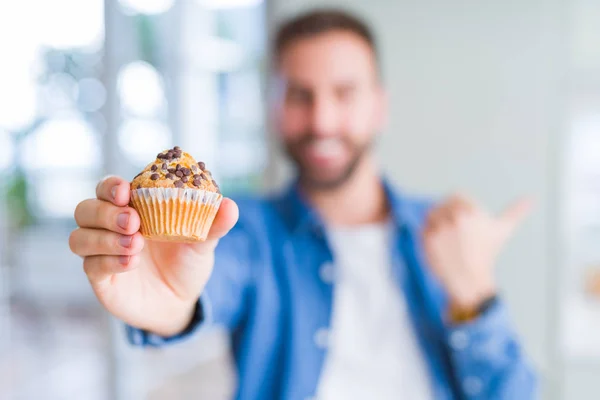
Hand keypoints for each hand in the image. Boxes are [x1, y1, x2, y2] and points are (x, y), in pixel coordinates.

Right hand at [69, 176, 238, 336]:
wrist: (182, 302)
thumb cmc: (187, 263)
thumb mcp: (203, 243)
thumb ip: (213, 224)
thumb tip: (230, 205)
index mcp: (132, 208)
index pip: (108, 188)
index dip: (111, 186)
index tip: (126, 190)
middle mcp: (110, 227)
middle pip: (85, 209)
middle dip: (106, 212)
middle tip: (134, 221)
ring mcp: (101, 253)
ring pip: (80, 238)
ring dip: (104, 238)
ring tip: (136, 244)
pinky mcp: (101, 279)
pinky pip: (91, 266)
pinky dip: (109, 262)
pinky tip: (132, 263)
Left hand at [423, 194, 531, 314]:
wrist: (470, 281)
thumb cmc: (486, 254)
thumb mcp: (502, 230)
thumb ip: (515, 211)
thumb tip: (531, 199)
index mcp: (471, 210)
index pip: (454, 197)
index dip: (455, 209)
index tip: (460, 225)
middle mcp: (456, 217)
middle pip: (440, 206)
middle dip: (444, 218)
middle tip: (451, 236)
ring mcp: (440, 228)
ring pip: (430, 216)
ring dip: (435, 225)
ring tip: (446, 241)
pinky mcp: (427, 239)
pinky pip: (422, 229)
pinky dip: (427, 236)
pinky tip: (438, 248)